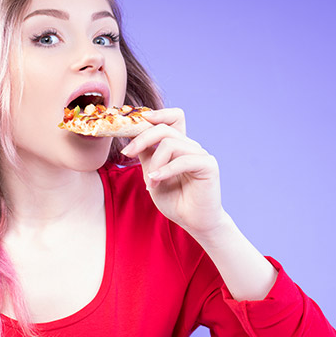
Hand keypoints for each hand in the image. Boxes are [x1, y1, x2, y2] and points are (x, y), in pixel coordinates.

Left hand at [121, 108, 227, 235]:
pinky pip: (182, 160)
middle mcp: (191, 146)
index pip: (172, 117)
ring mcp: (200, 154)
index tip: (132, 125)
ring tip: (149, 183)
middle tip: (127, 154)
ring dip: (154, 163)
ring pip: (170, 144)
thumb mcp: (152, 173)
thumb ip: (146, 155)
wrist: (193, 222)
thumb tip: (132, 135)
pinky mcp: (208, 165)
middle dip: (141, 139)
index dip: (154, 115)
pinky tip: (155, 181)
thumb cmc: (174, 200)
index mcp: (179, 145)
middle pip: (164, 128)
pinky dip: (165, 170)